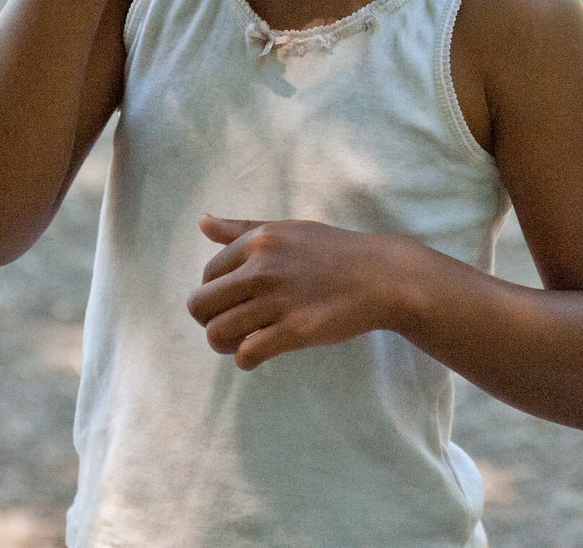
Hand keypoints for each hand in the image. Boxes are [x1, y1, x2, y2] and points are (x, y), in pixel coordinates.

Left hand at [185, 215, 406, 369]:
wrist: (383, 276)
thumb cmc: (333, 252)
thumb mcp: (286, 231)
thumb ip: (241, 230)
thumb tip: (201, 222)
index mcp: (258, 241)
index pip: (207, 275)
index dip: (215, 293)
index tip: (235, 302)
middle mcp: (262, 268)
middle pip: (199, 305)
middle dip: (208, 320)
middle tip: (232, 326)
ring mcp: (278, 300)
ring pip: (217, 333)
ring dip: (224, 344)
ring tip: (242, 342)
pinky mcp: (295, 331)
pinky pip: (246, 354)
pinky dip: (245, 360)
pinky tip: (258, 353)